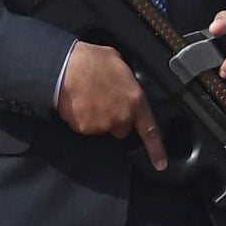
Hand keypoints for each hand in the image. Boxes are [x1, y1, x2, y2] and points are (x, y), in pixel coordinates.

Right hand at [55, 40, 166, 168]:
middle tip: (104, 100)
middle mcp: (122, 116)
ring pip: (103, 127)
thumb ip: (126, 80)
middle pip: (122, 128)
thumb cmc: (91, 60)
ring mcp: (103, 125)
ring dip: (98, 117)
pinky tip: (79, 102)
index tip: (160, 165)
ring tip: (89, 96)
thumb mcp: (117, 62)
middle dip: (115, 119)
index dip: (156, 150)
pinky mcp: (85, 128)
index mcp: (135, 100)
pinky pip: (86, 127)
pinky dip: (82, 118)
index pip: (150, 131)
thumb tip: (124, 84)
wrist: (65, 67)